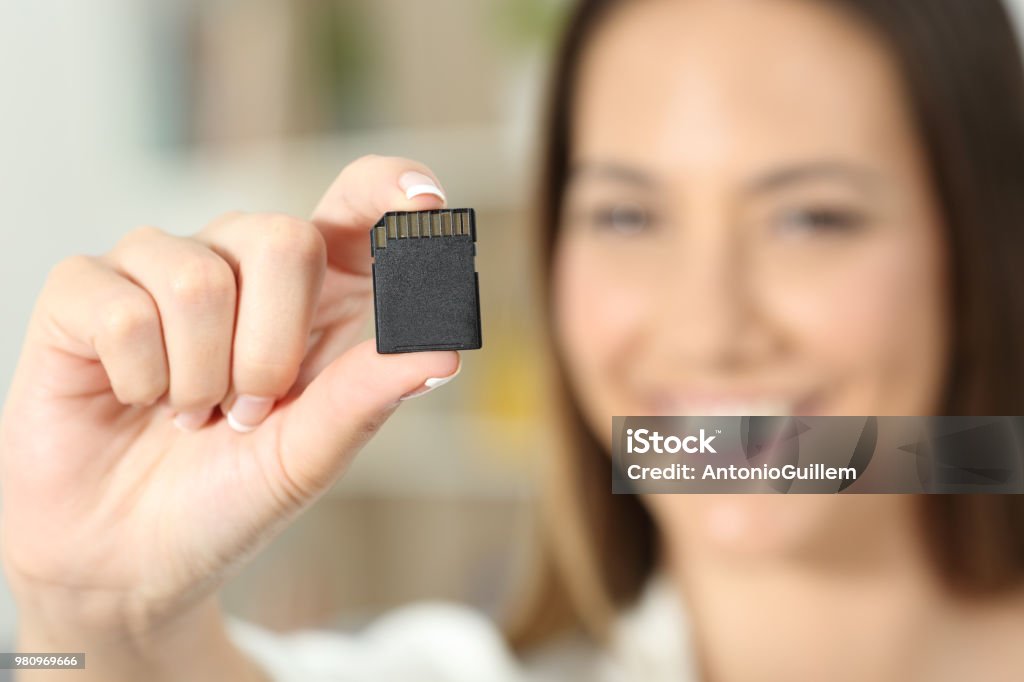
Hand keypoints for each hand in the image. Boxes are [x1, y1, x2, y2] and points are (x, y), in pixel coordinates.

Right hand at [0, 156, 457, 649]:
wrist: (131, 558)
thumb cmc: (230, 497)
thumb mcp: (311, 454)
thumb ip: (369, 394)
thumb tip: (445, 348)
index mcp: (316, 292)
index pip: (357, 201)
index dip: (390, 187)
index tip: (427, 204)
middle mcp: (242, 263)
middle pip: (283, 237)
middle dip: (273, 348)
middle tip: (251, 411)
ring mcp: (160, 268)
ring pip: (198, 279)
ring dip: (201, 377)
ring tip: (192, 416)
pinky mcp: (84, 290)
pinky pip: (122, 309)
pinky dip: (138, 379)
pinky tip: (135, 399)